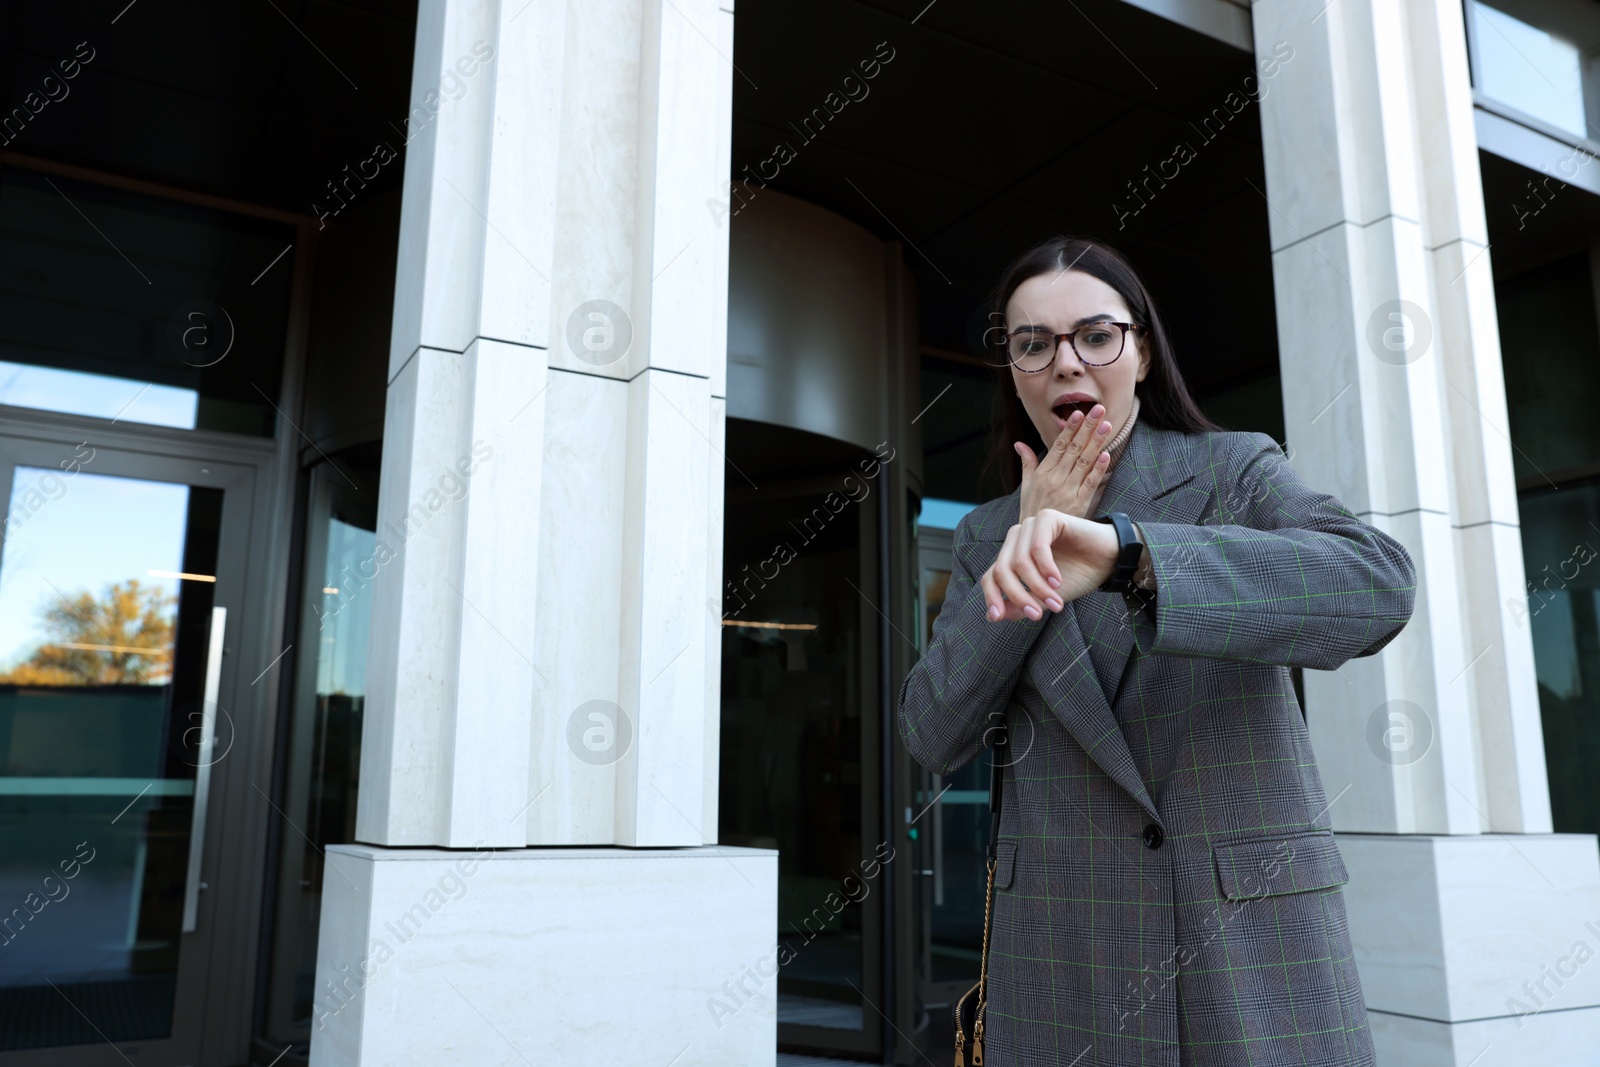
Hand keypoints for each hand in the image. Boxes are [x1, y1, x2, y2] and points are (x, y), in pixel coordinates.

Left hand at [979, 509, 1119, 620]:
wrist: (1109, 560)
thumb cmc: (1077, 575)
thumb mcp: (1045, 598)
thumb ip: (1020, 605)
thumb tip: (991, 616)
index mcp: (1012, 555)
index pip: (990, 577)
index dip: (992, 597)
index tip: (998, 617)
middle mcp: (1017, 539)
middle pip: (1001, 570)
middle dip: (1018, 596)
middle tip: (1037, 614)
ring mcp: (1031, 526)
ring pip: (1019, 562)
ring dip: (1037, 587)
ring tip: (1057, 602)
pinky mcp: (1047, 518)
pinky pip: (1037, 547)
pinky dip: (1046, 568)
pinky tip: (1058, 581)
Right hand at [1017, 404, 1114, 520]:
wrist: (1036, 538)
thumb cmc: (1032, 510)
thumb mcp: (1026, 486)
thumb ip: (1026, 463)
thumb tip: (1019, 444)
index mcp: (1043, 472)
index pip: (1058, 445)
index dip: (1070, 428)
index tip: (1079, 413)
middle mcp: (1055, 478)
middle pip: (1073, 448)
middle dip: (1087, 428)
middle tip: (1098, 410)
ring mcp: (1068, 490)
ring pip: (1084, 461)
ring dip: (1096, 442)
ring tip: (1106, 426)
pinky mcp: (1079, 503)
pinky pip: (1090, 483)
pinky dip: (1098, 469)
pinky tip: (1106, 455)